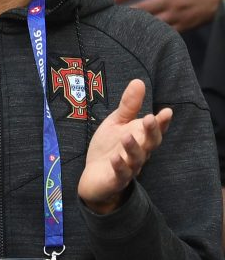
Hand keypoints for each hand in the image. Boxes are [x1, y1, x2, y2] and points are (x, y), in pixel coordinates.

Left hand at [78, 79, 171, 213]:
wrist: (95, 177)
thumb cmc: (109, 147)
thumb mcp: (117, 123)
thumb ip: (129, 105)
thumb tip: (139, 81)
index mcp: (141, 138)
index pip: (154, 130)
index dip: (161, 122)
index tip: (167, 111)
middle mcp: (139, 153)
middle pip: (150, 144)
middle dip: (151, 132)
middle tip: (150, 118)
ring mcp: (128, 167)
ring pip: (136, 159)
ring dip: (133, 148)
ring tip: (127, 136)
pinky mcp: (116, 179)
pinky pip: (120, 174)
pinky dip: (119, 166)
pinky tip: (115, 158)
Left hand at [112, 0, 224, 32]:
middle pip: (141, 8)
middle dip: (124, 12)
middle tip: (110, 16)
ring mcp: (179, 12)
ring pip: (152, 22)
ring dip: (136, 24)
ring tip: (122, 27)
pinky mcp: (187, 24)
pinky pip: (166, 32)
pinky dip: (154, 34)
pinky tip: (143, 35)